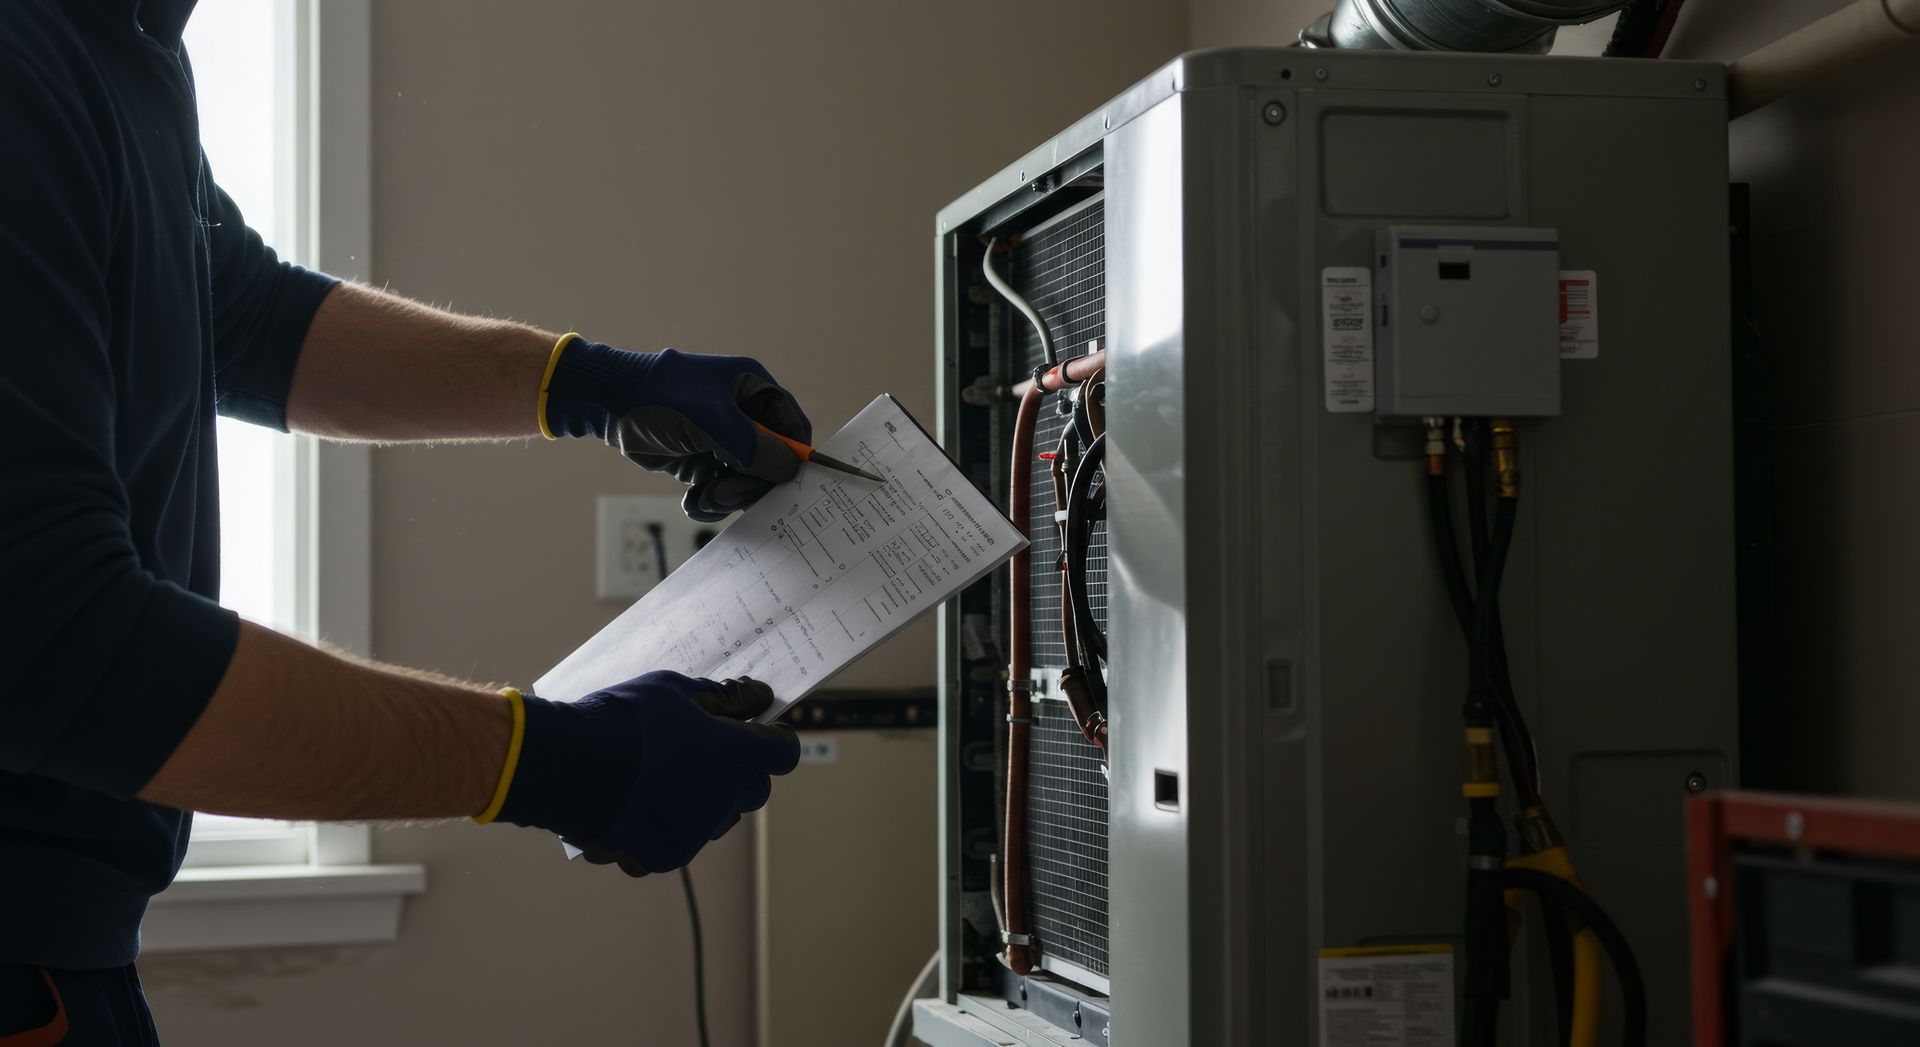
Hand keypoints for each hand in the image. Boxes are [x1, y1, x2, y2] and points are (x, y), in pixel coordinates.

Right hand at [493, 672, 799, 873]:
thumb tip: (760, 698)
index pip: (783, 752)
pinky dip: (671, 825)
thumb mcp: (675, 690)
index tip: (761, 730)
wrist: (566, 767)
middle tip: (710, 751)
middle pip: (754, 789)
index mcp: (736, 756)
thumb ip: (724, 697)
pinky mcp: (664, 856)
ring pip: (718, 818)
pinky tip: (643, 804)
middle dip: (742, 771)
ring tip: (667, 776)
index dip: (775, 739)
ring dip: (707, 799)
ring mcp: (695, 833)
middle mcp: (724, 800)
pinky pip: (682, 840)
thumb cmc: (624, 719)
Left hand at [542, 338, 811, 521]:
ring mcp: (722, 440)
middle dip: (751, 484)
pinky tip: (693, 501)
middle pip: (771, 461)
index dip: (796, 456)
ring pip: (745, 480)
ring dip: (728, 495)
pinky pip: (720, 488)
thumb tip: (792, 468)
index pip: (792, 426)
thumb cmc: (661, 398)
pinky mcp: (702, 460)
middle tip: (726, 494)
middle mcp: (743, 415)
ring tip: (704, 497)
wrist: (607, 404)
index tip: (790, 485)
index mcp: (752, 390)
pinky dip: (710, 500)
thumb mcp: (713, 421)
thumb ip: (755, 447)